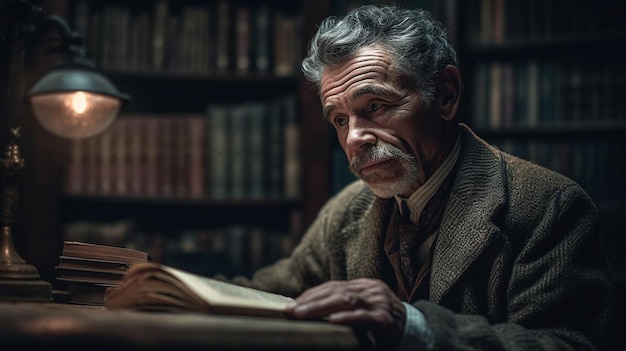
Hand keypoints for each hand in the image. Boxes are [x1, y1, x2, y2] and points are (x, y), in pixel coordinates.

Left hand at [285, 279, 405, 348]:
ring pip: (346, 301)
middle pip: (335, 291)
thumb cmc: (384, 323)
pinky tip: (332, 320)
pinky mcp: (386, 319)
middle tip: (289, 311)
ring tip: (302, 314)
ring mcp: (379, 302)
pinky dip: (347, 318)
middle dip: (310, 301)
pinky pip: (364, 317)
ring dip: (320, 308)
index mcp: (363, 286)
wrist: (416, 331)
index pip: (332, 286)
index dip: (311, 294)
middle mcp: (370, 289)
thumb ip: (344, 307)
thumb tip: (311, 311)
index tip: (292, 303)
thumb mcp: (363, 310)